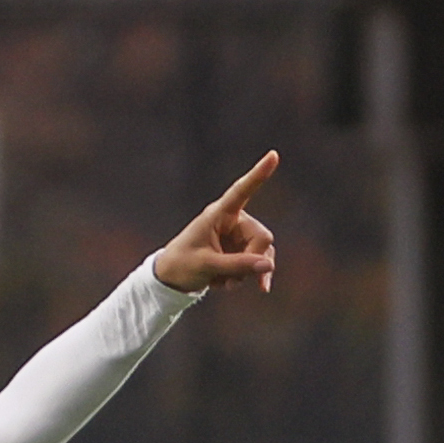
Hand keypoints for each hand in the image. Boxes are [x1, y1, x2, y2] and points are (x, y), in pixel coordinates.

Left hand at [153, 151, 279, 295]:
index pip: (242, 191)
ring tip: (224, 284)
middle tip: (231, 280)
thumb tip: (269, 265)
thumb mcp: (206, 266)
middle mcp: (234, 221)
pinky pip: (256, 265)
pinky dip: (243, 278)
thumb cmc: (181, 265)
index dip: (259, 174)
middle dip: (251, 261)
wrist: (170, 281)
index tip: (273, 155)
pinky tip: (226, 286)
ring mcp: (239, 237)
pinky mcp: (242, 251)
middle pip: (262, 238)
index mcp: (219, 214)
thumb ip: (237, 265)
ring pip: (263, 253)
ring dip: (246, 273)